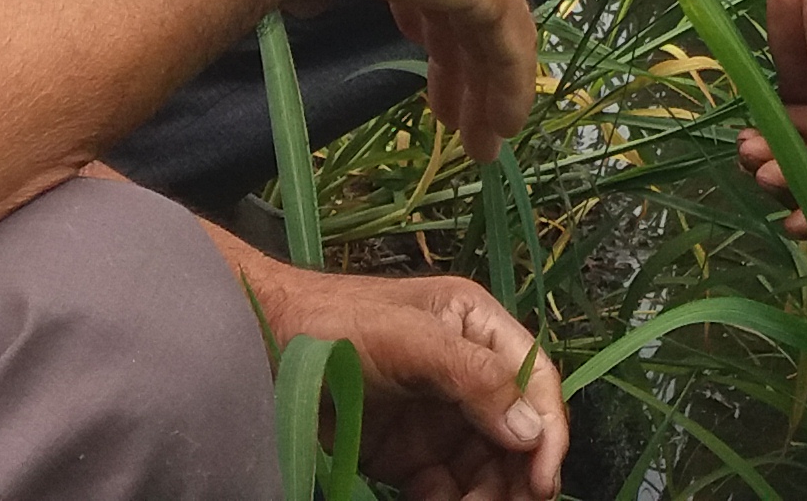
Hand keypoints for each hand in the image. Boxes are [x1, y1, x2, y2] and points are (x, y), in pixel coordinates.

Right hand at [203, 0, 539, 164]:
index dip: (424, 16)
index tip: (418, 48)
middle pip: (462, 7)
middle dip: (456, 62)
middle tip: (449, 112)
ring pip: (491, 36)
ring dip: (483, 90)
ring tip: (478, 142)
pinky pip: (508, 50)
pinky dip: (507, 91)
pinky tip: (502, 130)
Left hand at [243, 258, 566, 500]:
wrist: (258, 346)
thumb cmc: (334, 323)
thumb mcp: (408, 338)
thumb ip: (473, 377)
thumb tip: (531, 431)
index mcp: (477, 327)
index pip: (535, 380)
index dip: (548, 430)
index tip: (541, 480)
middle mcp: (467, 373)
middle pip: (516, 433)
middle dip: (516, 474)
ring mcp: (439, 416)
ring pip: (485, 467)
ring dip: (485, 495)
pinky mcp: (408, 454)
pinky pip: (446, 488)